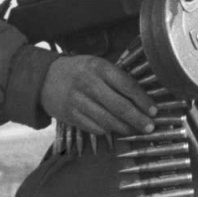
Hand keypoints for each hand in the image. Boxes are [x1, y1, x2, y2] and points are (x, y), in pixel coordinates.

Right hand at [40, 55, 157, 135]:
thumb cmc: (79, 70)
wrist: (43, 78)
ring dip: (124, 128)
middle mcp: (89, 84)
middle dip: (138, 119)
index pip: (127, 85)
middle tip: (150, 127)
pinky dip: (107, 131)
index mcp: (99, 68)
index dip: (143, 100)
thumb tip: (142, 97)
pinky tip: (116, 131)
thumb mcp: (97, 65)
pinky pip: (93, 127)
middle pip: (119, 106)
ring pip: (107, 120)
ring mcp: (78, 101)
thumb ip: (116, 78)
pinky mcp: (70, 116)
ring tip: (136, 130)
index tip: (154, 110)